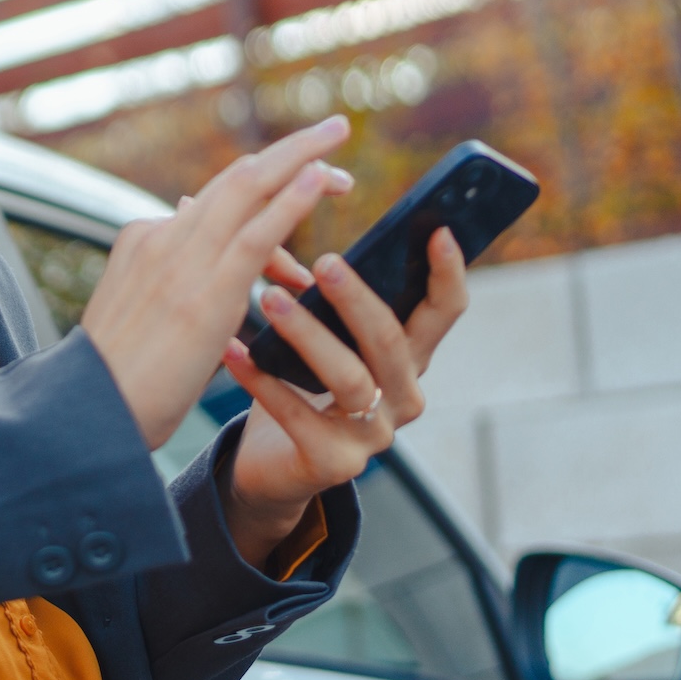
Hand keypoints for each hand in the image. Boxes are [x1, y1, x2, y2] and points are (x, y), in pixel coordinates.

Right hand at [82, 117, 355, 452]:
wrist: (90, 412)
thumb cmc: (115, 380)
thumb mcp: (139, 315)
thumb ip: (169, 279)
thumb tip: (196, 263)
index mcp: (143, 243)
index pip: (214, 200)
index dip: (263, 180)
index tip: (300, 178)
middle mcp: (160, 238)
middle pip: (234, 177)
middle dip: (288, 151)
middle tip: (334, 133)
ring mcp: (180, 261)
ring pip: (247, 189)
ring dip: (299, 158)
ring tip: (341, 153)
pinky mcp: (205, 292)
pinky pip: (256, 233)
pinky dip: (291, 199)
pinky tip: (320, 180)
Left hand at [216, 223, 470, 561]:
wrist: (269, 465)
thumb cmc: (298, 387)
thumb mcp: (321, 338)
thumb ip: (322, 291)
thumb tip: (278, 214)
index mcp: (408, 359)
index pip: (444, 313)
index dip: (448, 274)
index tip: (439, 230)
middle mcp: (402, 397)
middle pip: (392, 342)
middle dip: (359, 299)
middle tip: (325, 262)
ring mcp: (372, 435)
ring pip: (350, 378)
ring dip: (308, 335)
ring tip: (268, 298)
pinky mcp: (333, 464)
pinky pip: (296, 416)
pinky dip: (261, 380)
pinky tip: (232, 350)